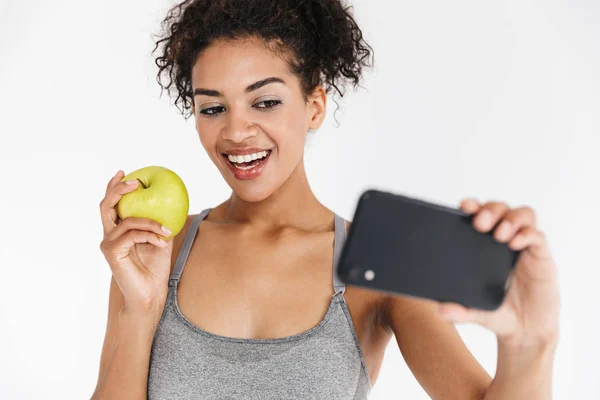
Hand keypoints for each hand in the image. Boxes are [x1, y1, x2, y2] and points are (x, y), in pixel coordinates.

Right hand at [99, 170, 174, 310]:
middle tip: (135, 182)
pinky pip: (131, 234)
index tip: (125, 172)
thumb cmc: (155, 269)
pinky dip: (149, 234)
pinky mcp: (111, 253)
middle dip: (118, 190)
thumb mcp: (161, 239)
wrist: (150, 295)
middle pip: (106, 206)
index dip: (114, 187)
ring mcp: (108, 244)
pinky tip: (162, 240)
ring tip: (167, 230)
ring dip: (150, 222)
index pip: (111, 204)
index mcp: (118, 230)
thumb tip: (174, 201)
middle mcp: (109, 235)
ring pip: (126, 220)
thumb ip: (161, 222)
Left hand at [437, 199, 559, 346]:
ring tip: (500, 234)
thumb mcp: (476, 312)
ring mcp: (524, 245)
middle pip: (500, 208)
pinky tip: (515, 244)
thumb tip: (440, 310)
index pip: (478, 215)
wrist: (526, 330)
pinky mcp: (541, 256)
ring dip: (511, 219)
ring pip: (523, 215)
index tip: (463, 207)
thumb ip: (460, 311)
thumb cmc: (498, 311)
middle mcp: (504, 239)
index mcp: (483, 245)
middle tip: (480, 224)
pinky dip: (527, 235)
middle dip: (490, 210)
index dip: (472, 207)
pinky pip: (537, 236)